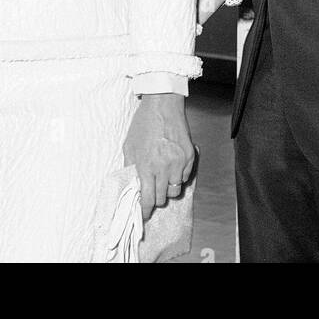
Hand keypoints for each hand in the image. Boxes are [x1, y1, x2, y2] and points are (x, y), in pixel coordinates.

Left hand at [123, 94, 195, 219]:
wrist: (162, 104)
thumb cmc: (144, 123)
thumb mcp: (129, 146)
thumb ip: (130, 168)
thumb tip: (133, 186)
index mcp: (146, 166)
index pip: (148, 199)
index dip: (145, 210)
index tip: (144, 214)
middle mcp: (163, 167)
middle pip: (162, 198)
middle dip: (156, 198)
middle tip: (153, 191)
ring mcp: (178, 163)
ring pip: (175, 190)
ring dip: (168, 188)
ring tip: (163, 178)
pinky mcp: (189, 157)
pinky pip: (185, 177)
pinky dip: (179, 176)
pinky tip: (172, 166)